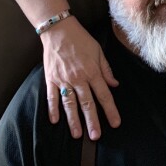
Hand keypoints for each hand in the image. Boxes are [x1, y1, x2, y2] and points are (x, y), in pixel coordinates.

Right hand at [41, 19, 119, 139]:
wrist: (58, 29)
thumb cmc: (80, 39)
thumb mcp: (98, 51)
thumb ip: (106, 69)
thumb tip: (114, 85)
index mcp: (92, 71)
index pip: (104, 95)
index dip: (110, 110)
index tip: (115, 123)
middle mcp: (78, 78)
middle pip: (87, 103)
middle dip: (92, 121)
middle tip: (95, 136)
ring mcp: (63, 79)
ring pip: (69, 104)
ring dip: (73, 120)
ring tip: (77, 134)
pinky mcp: (50, 78)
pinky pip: (52, 96)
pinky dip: (53, 109)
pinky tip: (55, 121)